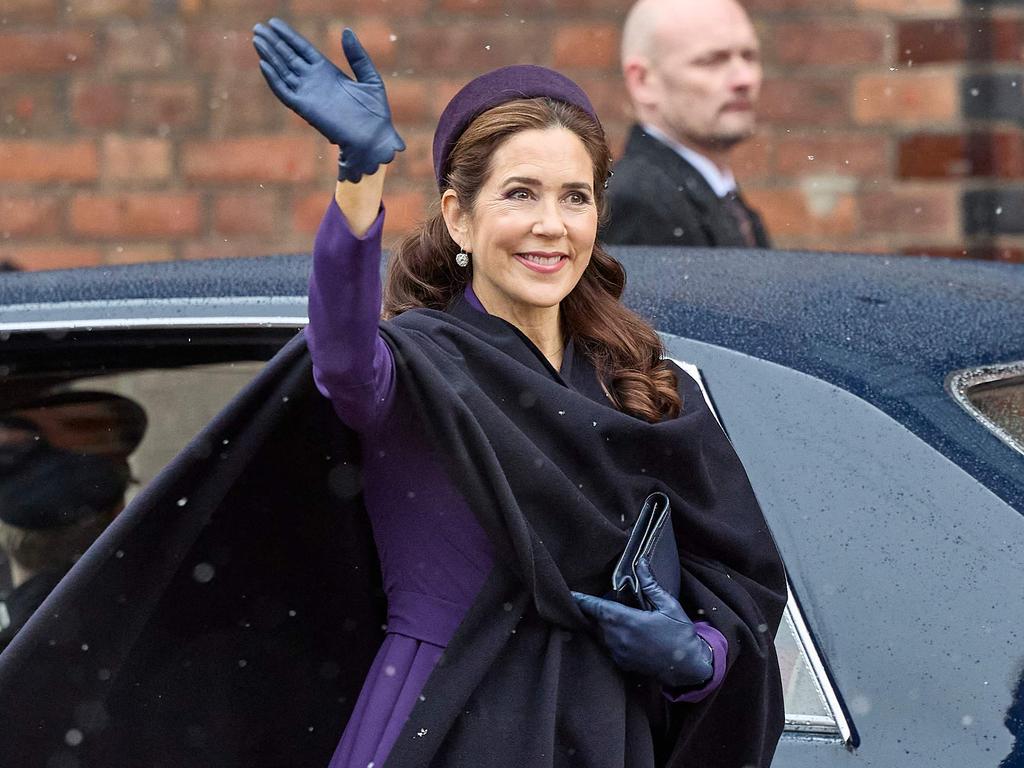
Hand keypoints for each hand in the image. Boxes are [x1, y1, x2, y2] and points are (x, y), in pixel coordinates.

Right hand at [252, 18, 404, 181]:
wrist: (373, 138)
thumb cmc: (375, 112)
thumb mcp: (369, 77)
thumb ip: (357, 55)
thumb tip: (345, 30)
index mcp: (328, 71)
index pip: (302, 49)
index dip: (288, 36)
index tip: (274, 22)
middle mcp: (314, 81)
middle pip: (288, 57)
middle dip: (273, 42)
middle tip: (258, 27)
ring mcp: (308, 94)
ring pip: (283, 71)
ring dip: (269, 56)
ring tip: (257, 39)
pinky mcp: (305, 109)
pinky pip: (285, 92)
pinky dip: (274, 79)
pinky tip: (263, 64)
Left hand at [572, 559, 712, 687]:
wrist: (688, 667)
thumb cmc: (680, 635)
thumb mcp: (668, 605)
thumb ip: (650, 584)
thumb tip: (640, 562)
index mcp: (627, 622)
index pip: (595, 608)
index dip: (581, 600)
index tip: (570, 593)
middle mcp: (618, 639)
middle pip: (594, 620)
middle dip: (592, 610)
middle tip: (593, 600)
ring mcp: (618, 653)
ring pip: (599, 634)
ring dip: (600, 624)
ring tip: (609, 614)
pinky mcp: (621, 663)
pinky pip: (606, 646)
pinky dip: (608, 637)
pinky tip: (619, 631)